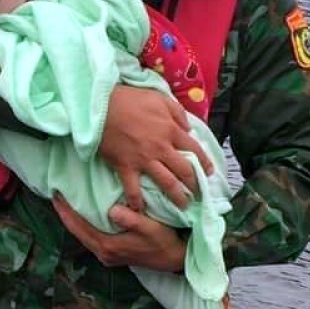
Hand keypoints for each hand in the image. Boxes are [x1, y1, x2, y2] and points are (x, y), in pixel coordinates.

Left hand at [53, 195, 186, 271]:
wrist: (175, 260)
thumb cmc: (163, 242)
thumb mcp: (150, 228)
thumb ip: (131, 219)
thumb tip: (112, 210)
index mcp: (108, 246)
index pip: (80, 227)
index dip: (66, 211)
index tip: (56, 196)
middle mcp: (104, 253)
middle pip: (77, 232)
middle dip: (66, 215)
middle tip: (56, 196)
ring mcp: (108, 255)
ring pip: (83, 235)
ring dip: (74, 221)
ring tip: (67, 203)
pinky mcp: (113, 254)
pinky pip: (92, 237)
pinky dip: (84, 226)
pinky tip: (85, 215)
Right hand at [99, 85, 211, 211]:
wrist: (100, 106)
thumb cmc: (130, 99)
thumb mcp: (159, 98)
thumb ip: (177, 112)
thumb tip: (188, 128)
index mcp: (171, 130)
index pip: (194, 149)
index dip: (205, 162)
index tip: (209, 172)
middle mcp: (161, 148)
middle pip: (184, 171)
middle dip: (194, 184)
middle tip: (199, 194)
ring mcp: (144, 160)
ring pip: (166, 183)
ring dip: (177, 197)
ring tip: (183, 206)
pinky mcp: (125, 167)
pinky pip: (133, 189)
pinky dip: (137, 202)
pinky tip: (141, 210)